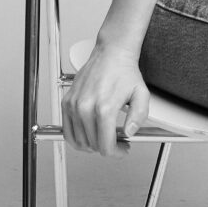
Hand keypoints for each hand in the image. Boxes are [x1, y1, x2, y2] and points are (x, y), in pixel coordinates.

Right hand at [62, 34, 150, 156]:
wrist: (111, 54)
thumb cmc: (124, 72)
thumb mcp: (141, 94)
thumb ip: (138, 116)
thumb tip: (129, 133)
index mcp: (104, 108)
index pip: (105, 146)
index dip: (116, 152)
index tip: (123, 149)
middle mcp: (86, 107)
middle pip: (93, 146)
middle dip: (107, 148)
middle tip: (118, 142)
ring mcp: (74, 106)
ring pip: (79, 141)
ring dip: (92, 145)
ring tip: (104, 137)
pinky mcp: (67, 103)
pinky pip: (67, 131)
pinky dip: (77, 138)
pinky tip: (88, 135)